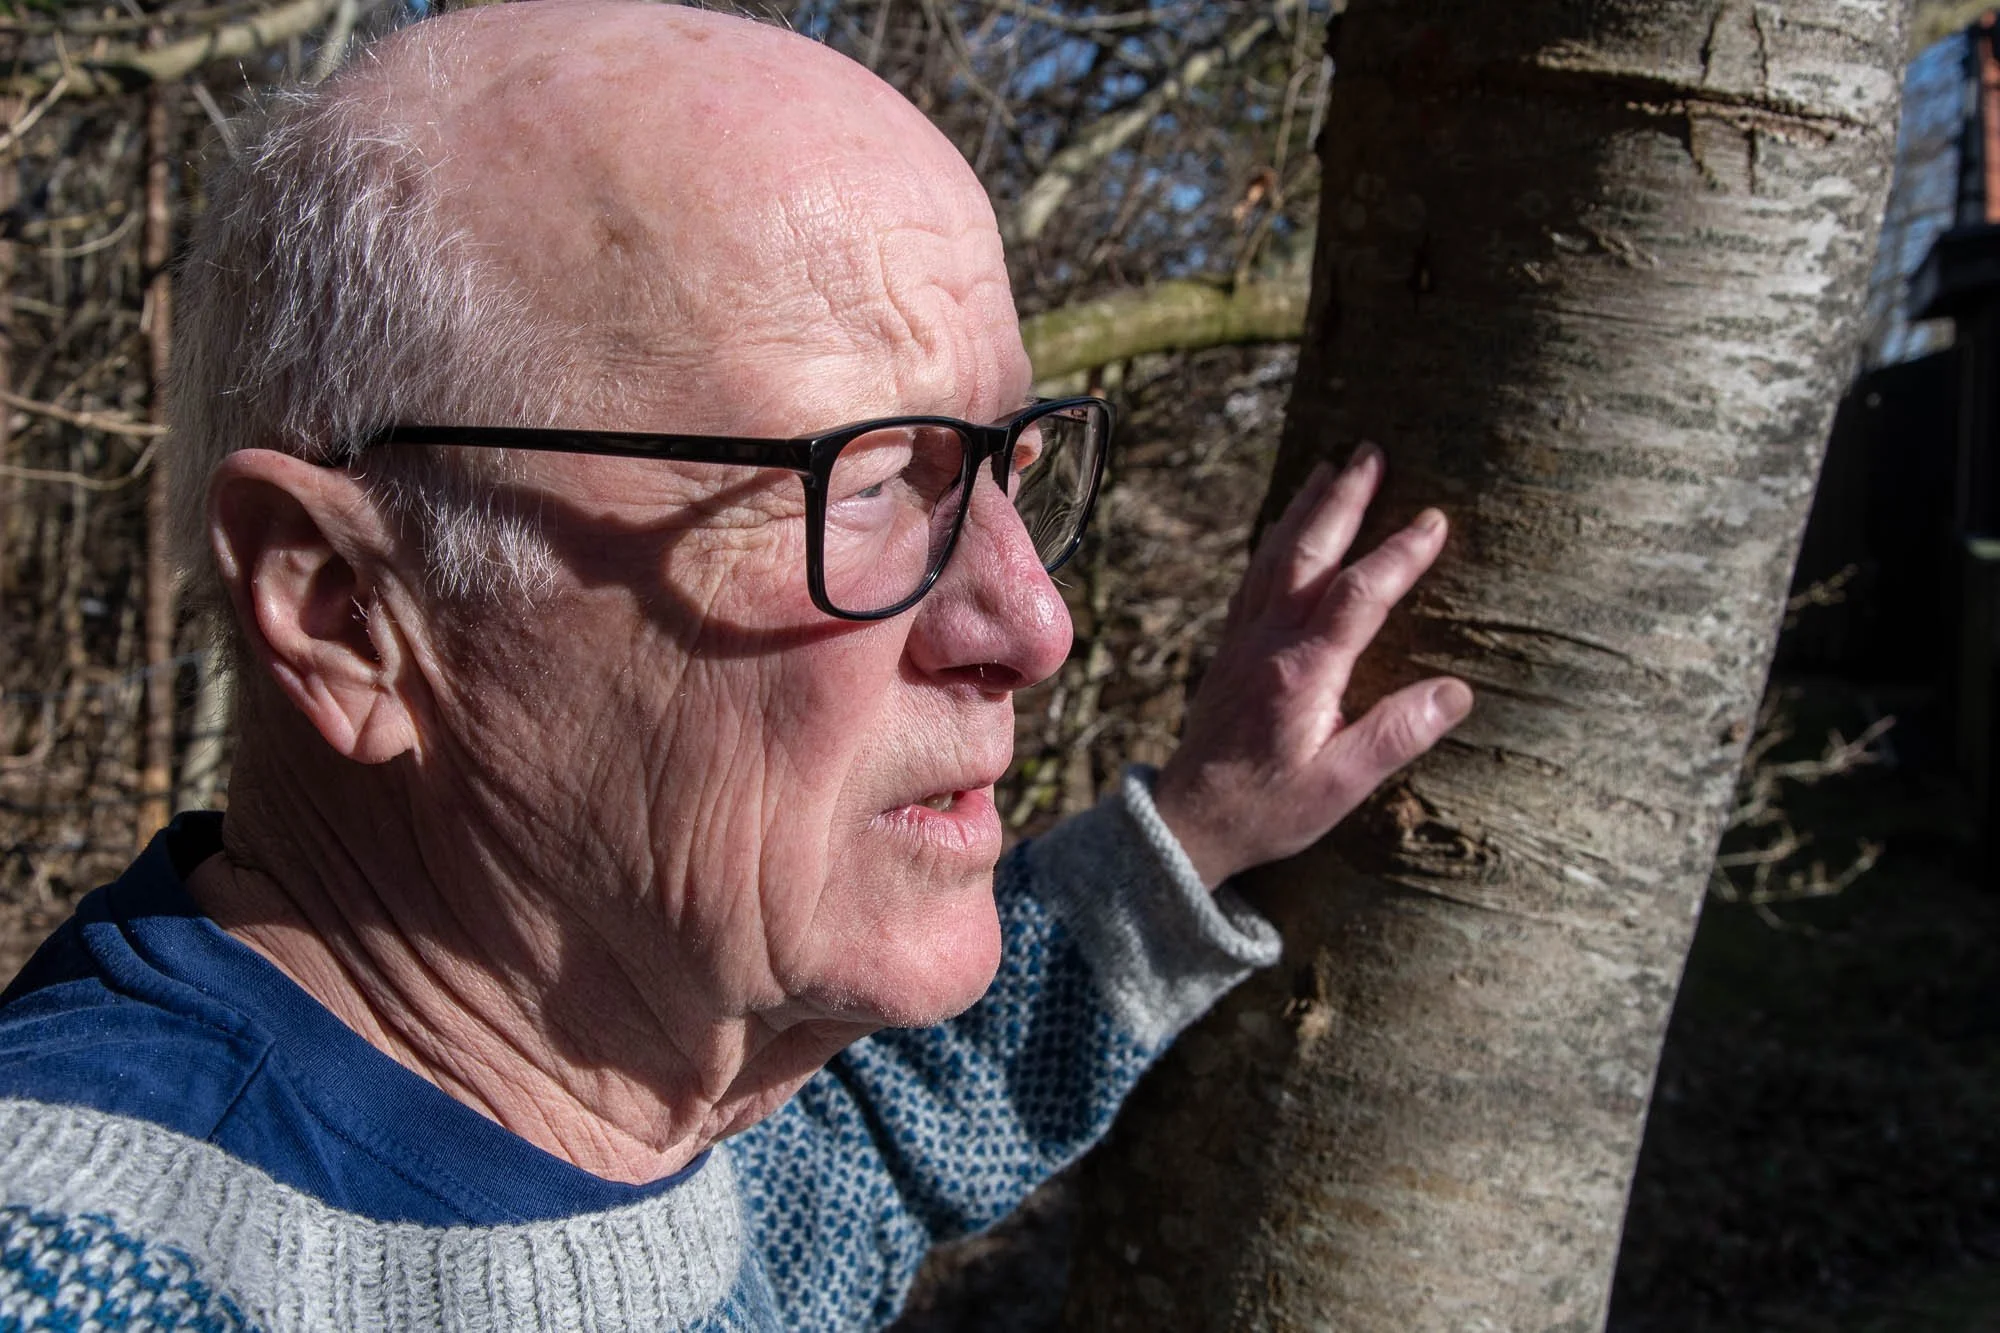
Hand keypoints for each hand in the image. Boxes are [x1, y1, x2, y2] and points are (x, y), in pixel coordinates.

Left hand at [1152, 444, 1471, 887]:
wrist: (1187, 820)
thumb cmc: (1267, 809)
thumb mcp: (1339, 786)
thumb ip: (1396, 735)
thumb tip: (1457, 692)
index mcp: (1302, 672)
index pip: (1358, 595)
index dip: (1398, 555)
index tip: (1434, 520)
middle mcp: (1268, 642)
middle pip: (1308, 553)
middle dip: (1344, 499)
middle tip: (1371, 450)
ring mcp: (1243, 639)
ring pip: (1275, 556)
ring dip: (1306, 508)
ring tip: (1331, 467)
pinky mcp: (1230, 648)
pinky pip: (1252, 576)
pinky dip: (1274, 540)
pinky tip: (1285, 525)